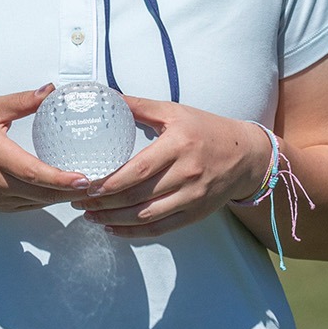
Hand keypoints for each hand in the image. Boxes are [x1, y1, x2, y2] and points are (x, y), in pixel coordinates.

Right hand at [0, 84, 92, 211]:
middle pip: (42, 194)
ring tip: (90, 188)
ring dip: (63, 198)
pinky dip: (48, 200)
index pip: (34, 173)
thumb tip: (51, 90)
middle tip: (101, 183)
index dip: (62, 179)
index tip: (85, 178)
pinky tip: (64, 191)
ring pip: (38, 203)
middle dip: (73, 191)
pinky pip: (29, 206)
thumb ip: (23, 101)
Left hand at [72, 96, 269, 238]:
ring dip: (114, 220)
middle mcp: (187, 174)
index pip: (138, 170)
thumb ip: (140, 105)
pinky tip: (114, 228)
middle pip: (138, 196)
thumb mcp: (175, 112)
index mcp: (179, 145)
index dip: (110, 182)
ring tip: (91, 216)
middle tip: (80, 202)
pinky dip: (134, 232)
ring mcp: (193, 197)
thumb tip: (107, 95)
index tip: (87, 185)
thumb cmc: (208, 130)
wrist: (247, 156)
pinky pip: (161, 229)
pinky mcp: (196, 214)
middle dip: (104, 203)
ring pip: (146, 217)